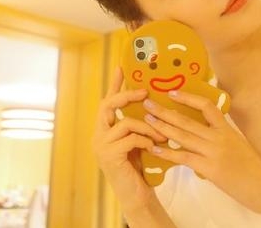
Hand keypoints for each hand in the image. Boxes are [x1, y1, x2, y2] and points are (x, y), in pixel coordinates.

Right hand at [92, 67, 166, 212]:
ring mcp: (101, 146)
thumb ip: (140, 123)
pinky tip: (154, 147)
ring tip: (162, 134)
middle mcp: (99, 135)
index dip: (115, 84)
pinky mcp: (109, 156)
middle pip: (108, 105)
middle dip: (127, 95)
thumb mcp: (139, 139)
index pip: (108, 101)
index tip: (122, 67)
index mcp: (105, 129)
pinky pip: (130, 139)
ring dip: (147, 126)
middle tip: (145, 92)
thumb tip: (154, 102)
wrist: (136, 194)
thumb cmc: (140, 166)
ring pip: (125, 123)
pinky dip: (145, 140)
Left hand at [142, 90, 260, 211]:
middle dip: (165, 110)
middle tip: (148, 102)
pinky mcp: (209, 168)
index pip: (206, 106)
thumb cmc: (252, 166)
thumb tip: (204, 129)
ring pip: (183, 136)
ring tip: (147, 120)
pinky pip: (184, 157)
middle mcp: (218, 136)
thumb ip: (221, 134)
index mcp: (226, 128)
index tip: (172, 92)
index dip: (188, 97)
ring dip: (162, 127)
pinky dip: (167, 153)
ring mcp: (213, 151)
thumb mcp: (238, 142)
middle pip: (187, 120)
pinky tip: (155, 149)